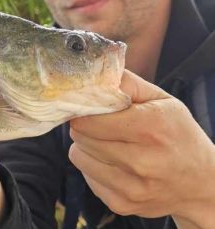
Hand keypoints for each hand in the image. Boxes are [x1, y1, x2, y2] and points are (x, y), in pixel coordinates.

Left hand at [68, 70, 214, 227]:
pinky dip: (94, 167)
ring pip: (78, 156)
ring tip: (109, 143)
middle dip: (84, 126)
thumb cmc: (178, 135)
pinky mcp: (122, 205)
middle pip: (80, 135)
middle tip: (100, 124)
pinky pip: (86, 176)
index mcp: (150, 127)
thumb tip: (93, 74)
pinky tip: (115, 163)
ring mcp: (131, 187)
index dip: (83, 109)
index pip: (89, 119)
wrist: (202, 185)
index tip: (87, 106)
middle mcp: (141, 160)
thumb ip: (126, 83)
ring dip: (87, 146)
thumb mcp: (162, 100)